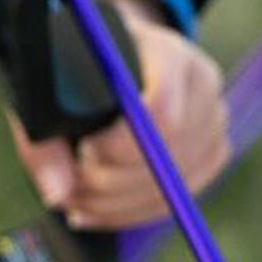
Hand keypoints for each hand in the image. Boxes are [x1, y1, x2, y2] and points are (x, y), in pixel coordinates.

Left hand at [11, 0, 230, 230]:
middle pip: (168, 153)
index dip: (121, 144)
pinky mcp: (214, 150)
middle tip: (71, 188)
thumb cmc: (78, 63)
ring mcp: (215, 117)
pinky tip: (99, 207)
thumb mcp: (51, 83)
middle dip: (112, 183)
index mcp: (167, 49)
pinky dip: (133, 212)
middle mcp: (202, 81)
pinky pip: (179, 198)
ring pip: (172, 186)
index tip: (84, 149)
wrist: (116, 53)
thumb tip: (58, 195)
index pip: (161, 109)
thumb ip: (46, 140)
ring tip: (77, 198)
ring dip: (117, 205)